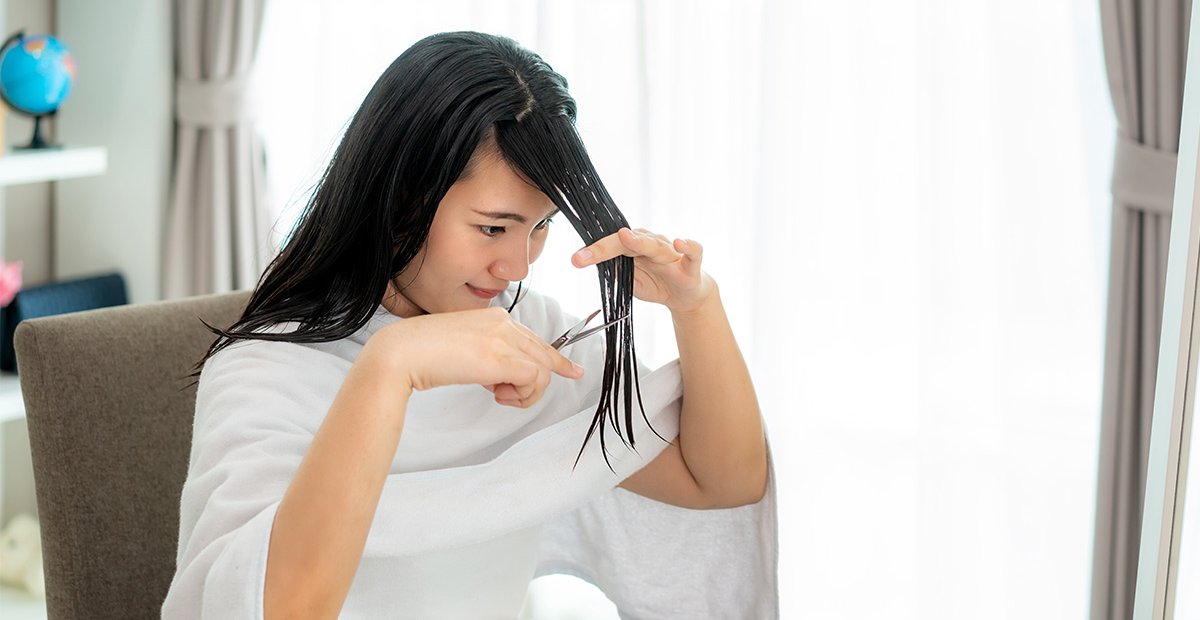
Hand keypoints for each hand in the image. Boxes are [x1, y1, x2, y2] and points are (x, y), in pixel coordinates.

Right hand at [365, 307, 583, 407]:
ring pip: (542, 370)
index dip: (554, 357)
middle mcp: (503, 323)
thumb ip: (486, 356)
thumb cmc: (423, 354)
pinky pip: (534, 380)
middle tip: (542, 390)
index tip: (570, 370)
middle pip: (545, 353)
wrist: (401, 353)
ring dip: (525, 393)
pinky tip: (497, 395)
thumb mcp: (462, 350)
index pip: (533, 339)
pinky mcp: (501, 358)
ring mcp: (502, 338)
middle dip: (546, 377)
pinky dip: (522, 395)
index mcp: (493, 317)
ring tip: (498, 396)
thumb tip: (502, 377)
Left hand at [572, 227, 715, 313]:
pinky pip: (693, 252)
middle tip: (584, 255)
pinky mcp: (691, 265)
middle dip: (604, 248)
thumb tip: (594, 264)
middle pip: (627, 242)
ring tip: (625, 237)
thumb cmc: (657, 283)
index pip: (611, 245)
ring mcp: (670, 253)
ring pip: (654, 244)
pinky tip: (681, 243)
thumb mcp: (631, 282)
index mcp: (635, 246)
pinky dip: (689, 246)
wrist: (686, 296)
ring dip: (639, 241)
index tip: (575, 259)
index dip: (593, 251)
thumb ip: (616, 272)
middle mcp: (651, 244)